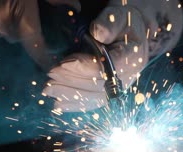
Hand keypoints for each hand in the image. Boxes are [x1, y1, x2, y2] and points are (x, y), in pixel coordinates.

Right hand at [0, 0, 80, 70]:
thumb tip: (73, 9)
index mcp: (22, 20)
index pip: (37, 49)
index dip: (45, 60)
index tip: (51, 67)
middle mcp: (1, 25)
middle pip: (18, 39)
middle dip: (26, 32)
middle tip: (29, 15)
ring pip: (1, 31)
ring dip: (8, 23)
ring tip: (12, 4)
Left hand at [43, 0, 182, 111]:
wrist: (129, 34)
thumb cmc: (122, 23)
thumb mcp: (118, 16)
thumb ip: (109, 24)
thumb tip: (97, 33)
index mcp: (133, 57)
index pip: (108, 68)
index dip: (84, 68)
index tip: (63, 64)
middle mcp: (128, 77)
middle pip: (98, 86)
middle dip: (71, 82)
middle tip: (50, 77)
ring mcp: (118, 87)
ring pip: (93, 97)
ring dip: (69, 95)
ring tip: (49, 90)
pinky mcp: (109, 92)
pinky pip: (92, 102)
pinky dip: (75, 104)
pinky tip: (59, 104)